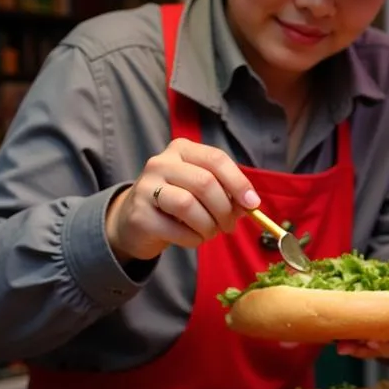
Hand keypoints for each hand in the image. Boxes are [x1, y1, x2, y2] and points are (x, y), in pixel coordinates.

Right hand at [106, 139, 260, 262]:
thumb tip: (249, 204)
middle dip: (225, 210)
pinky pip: (176, 229)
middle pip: (205, 183)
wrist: (136, 221)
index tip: (252, 204)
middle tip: (229, 226)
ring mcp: (146, 187)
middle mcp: (161, 163)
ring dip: (208, 226)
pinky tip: (192, 238)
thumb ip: (226, 193)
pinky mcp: (139, 215)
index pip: (216, 159)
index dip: (238, 183)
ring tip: (210, 232)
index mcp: (182, 150)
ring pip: (188, 205)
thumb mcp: (202, 191)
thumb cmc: (178, 203)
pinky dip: (193, 239)